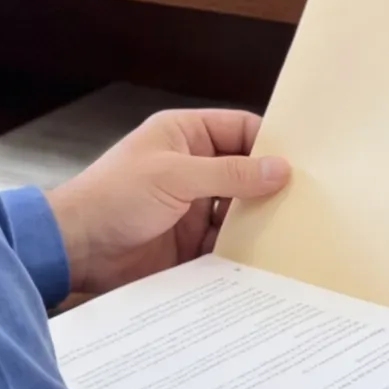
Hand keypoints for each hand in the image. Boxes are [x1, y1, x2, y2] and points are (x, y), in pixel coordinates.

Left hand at [46, 109, 290, 297]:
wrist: (76, 249)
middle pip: (244, 172)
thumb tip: (279, 168)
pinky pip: (226, 242)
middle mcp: (191, 167)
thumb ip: (228, 174)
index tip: (304, 161)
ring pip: (239, 210)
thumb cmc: (113, 197)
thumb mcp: (174, 176)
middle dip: (271, 185)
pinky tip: (269, 258)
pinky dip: (244, 249)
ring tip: (298, 231)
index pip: (239, 129)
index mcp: (184, 135)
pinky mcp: (190, 242)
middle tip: (312, 200)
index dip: (269, 142)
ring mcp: (192, 206)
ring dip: (260, 220)